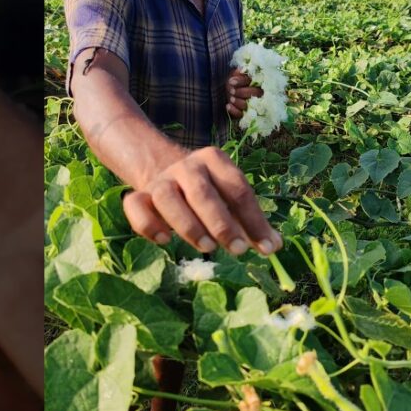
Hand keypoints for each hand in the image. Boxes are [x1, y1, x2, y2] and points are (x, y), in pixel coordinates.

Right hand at [122, 146, 281, 255]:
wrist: (163, 168)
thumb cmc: (208, 191)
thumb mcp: (230, 197)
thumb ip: (250, 220)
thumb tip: (274, 246)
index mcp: (215, 161)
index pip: (238, 189)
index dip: (254, 219)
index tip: (268, 247)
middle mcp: (187, 166)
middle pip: (203, 193)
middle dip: (222, 224)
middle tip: (239, 250)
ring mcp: (161, 180)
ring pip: (168, 199)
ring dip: (188, 225)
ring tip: (207, 247)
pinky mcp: (140, 195)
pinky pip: (136, 207)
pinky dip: (148, 225)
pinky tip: (165, 241)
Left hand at [226, 68, 263, 118]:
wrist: (228, 93)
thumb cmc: (233, 83)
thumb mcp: (235, 75)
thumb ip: (238, 73)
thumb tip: (241, 70)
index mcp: (255, 83)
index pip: (253, 81)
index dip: (241, 81)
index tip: (231, 81)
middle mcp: (256, 94)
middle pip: (255, 94)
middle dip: (242, 92)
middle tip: (231, 91)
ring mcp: (251, 105)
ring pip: (248, 105)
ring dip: (238, 102)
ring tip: (231, 98)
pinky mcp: (244, 113)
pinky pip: (241, 114)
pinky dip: (234, 110)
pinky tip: (227, 106)